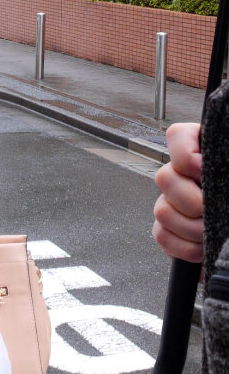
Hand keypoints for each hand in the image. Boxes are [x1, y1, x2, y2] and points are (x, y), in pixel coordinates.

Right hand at [152, 122, 203, 262]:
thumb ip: (227, 166)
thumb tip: (204, 169)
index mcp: (205, 151)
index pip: (177, 136)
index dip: (186, 156)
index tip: (205, 174)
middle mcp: (184, 174)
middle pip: (164, 177)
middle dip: (191, 201)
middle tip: (212, 211)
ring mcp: (173, 202)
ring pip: (162, 210)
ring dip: (191, 228)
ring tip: (213, 233)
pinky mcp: (169, 229)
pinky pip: (162, 235)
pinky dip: (185, 247)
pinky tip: (204, 247)